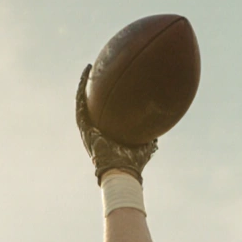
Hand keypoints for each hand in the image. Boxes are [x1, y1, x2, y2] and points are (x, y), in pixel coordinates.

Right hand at [75, 65, 158, 183]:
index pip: (106, 110)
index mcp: (108, 130)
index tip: (112, 82)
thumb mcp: (145, 145)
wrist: (122, 171)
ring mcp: (88, 128)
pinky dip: (81, 92)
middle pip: (93, 103)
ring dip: (84, 85)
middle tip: (98, 72)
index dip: (107, 97)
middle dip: (94, 87)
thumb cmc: (133, 162)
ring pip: (83, 102)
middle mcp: (96, 127)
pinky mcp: (84, 128)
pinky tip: (84, 79)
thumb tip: (161, 127)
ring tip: (88, 70)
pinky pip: (80, 107)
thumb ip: (150, 136)